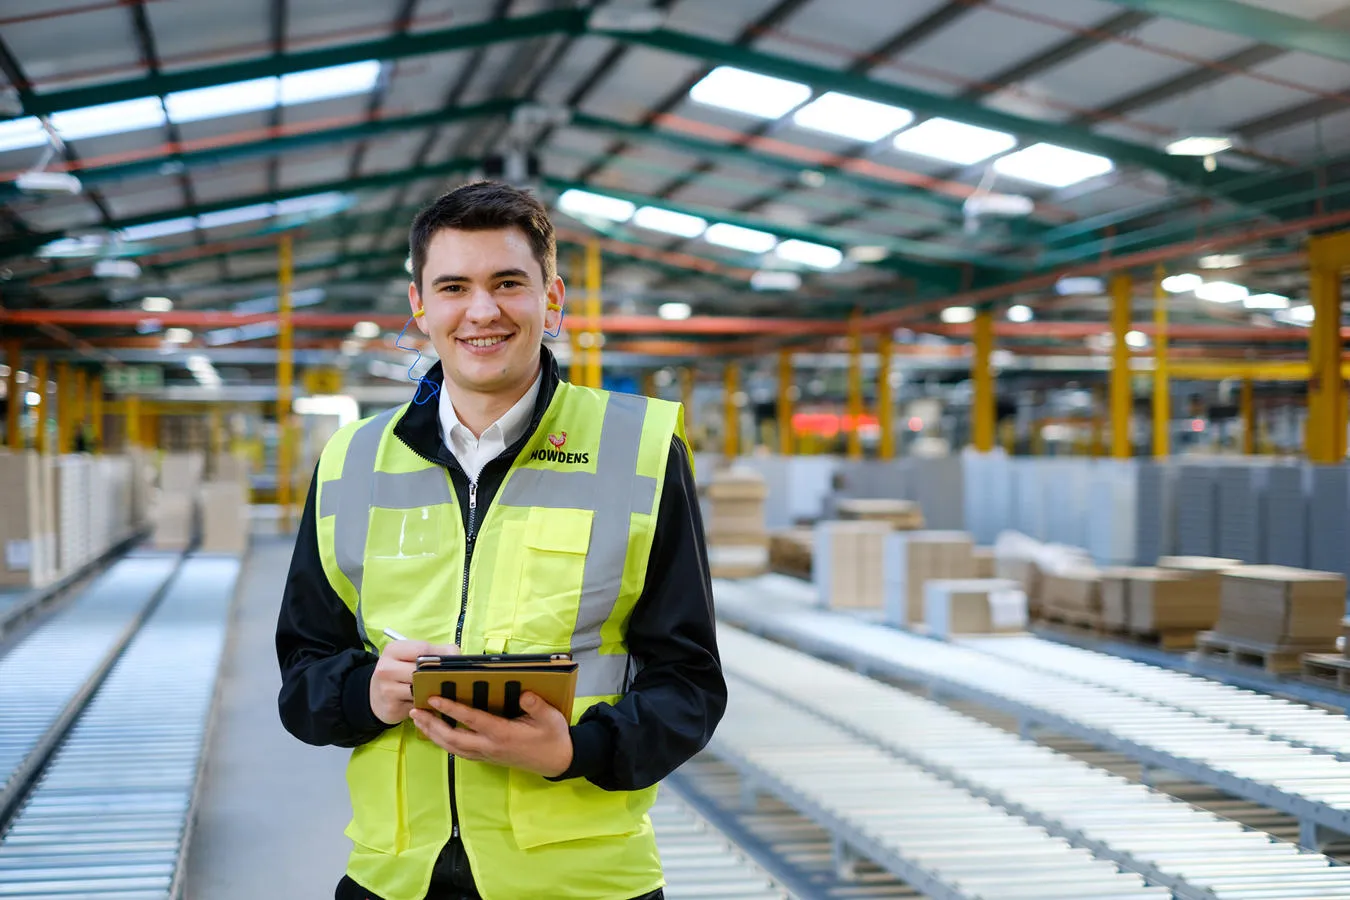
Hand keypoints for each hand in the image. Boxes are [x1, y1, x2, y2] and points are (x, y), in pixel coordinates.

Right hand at [369, 640, 457, 725]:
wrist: (375, 698)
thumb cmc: (400, 674)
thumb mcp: (411, 658)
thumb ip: (434, 653)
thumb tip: (457, 655)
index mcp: (393, 649)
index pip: (423, 648)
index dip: (441, 655)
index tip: (453, 662)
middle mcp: (386, 667)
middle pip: (422, 670)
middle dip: (439, 675)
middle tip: (453, 679)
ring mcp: (386, 688)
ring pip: (421, 688)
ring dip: (435, 691)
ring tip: (442, 691)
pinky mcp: (391, 706)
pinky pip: (417, 704)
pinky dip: (427, 704)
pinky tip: (429, 702)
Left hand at [410, 692, 573, 777]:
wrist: (557, 761)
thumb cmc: (553, 737)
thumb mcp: (550, 718)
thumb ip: (536, 706)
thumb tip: (524, 694)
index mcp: (503, 734)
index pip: (471, 720)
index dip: (451, 709)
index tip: (434, 699)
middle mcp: (490, 746)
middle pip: (453, 738)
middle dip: (432, 725)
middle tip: (415, 711)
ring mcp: (486, 754)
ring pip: (453, 747)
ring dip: (433, 734)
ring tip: (419, 721)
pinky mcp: (487, 758)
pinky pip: (459, 751)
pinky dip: (444, 742)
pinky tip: (436, 734)